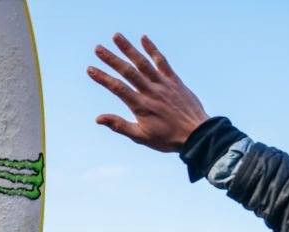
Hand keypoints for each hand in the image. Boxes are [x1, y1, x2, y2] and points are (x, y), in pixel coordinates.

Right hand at [88, 34, 208, 152]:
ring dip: (129, 48)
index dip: (103, 78)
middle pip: (128, 71)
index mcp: (140, 106)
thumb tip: (98, 118)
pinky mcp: (174, 80)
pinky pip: (162, 61)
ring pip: (143, 62)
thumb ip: (119, 125)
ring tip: (116, 36)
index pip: (117, 88)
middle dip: (111, 59)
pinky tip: (143, 38)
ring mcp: (163, 84)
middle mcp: (151, 91)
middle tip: (98, 48)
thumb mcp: (141, 137)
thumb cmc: (167, 138)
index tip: (90, 69)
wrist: (197, 134)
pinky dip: (152, 49)